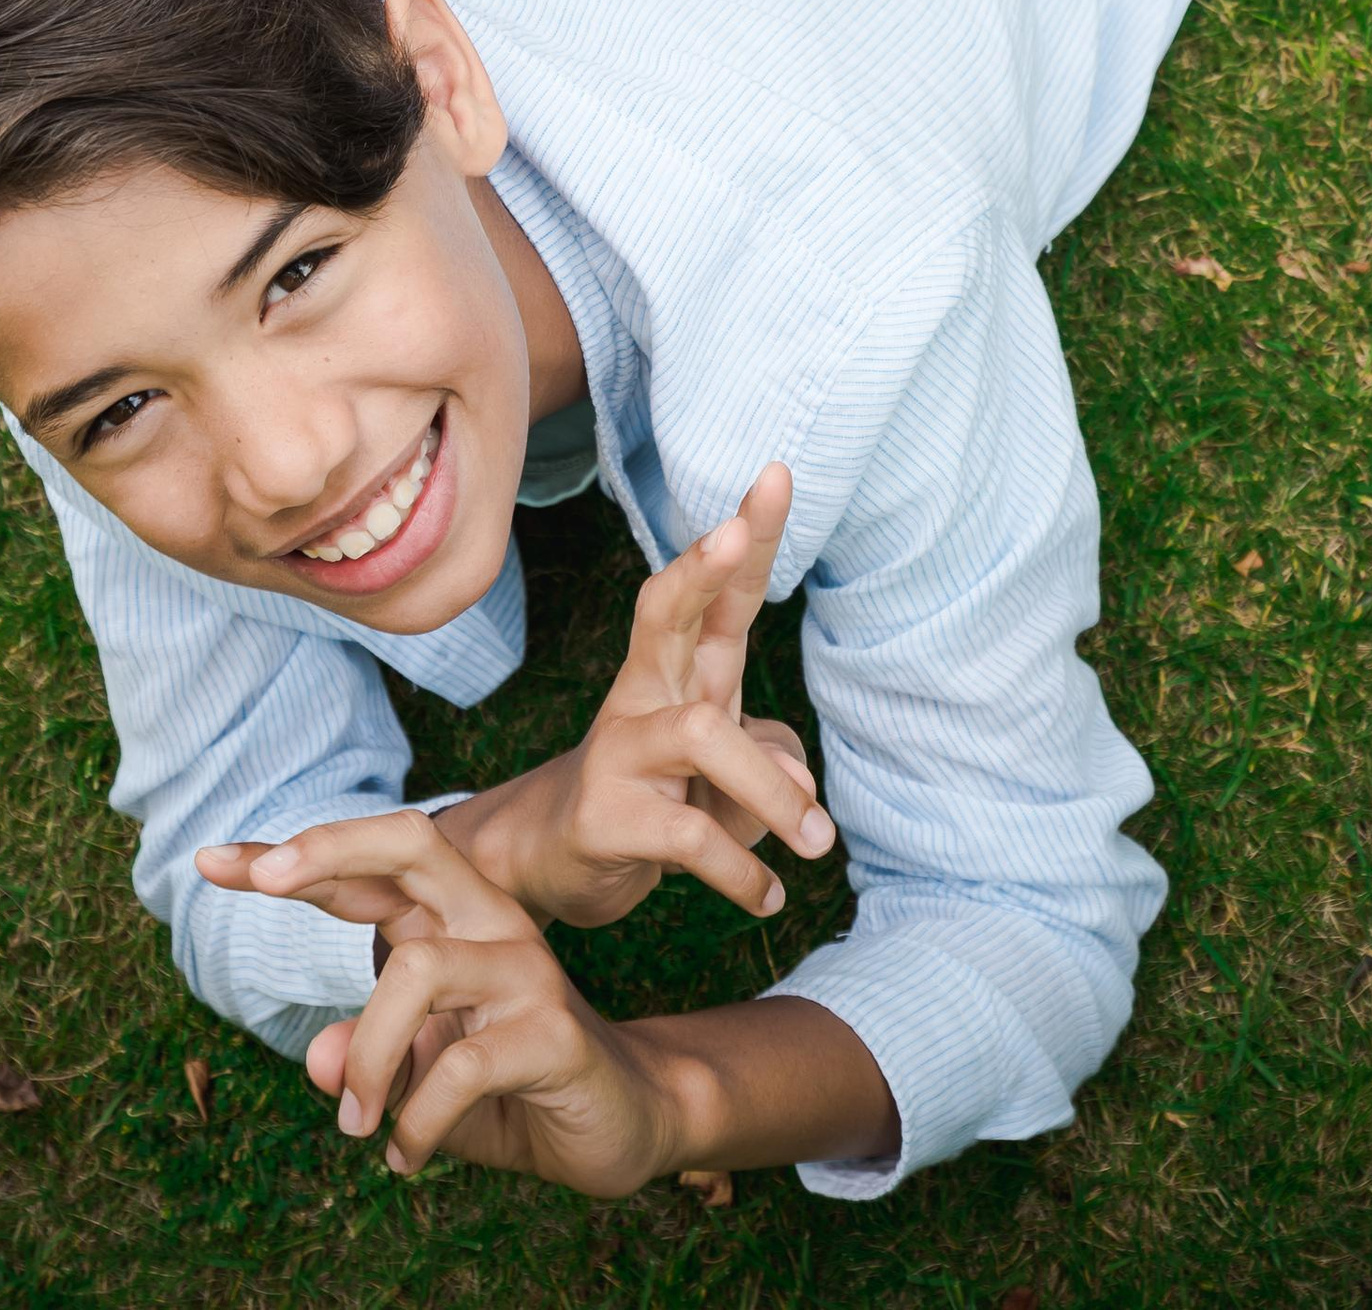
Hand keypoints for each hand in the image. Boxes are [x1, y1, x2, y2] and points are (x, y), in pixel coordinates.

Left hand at [202, 811, 686, 1192]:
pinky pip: (459, 1063)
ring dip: (367, 1057)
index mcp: (453, 919)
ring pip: (416, 970)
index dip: (289, 857)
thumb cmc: (508, 1090)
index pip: (369, 865)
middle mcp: (490, 922)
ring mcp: (525, 970)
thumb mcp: (417, 1078)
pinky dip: (417, 1119)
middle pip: (412, 842)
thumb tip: (311, 1059)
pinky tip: (407, 1156)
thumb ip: (364, 1060)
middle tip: (264, 880)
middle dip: (329, 849)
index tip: (208, 862)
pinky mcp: (552, 1031)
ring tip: (358, 1125)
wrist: (622, 1125)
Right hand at [451, 465, 830, 928]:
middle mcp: (645, 694)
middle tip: (731, 534)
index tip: (776, 475)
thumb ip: (771, 763)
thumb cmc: (659, 797)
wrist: (555, 862)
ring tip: (816, 843)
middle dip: (701, 568)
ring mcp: (617, 750)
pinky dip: (740, 870)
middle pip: (664, 611)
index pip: (719, 595)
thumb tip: (800, 786)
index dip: (748, 538)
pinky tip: (767, 897)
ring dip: (772, 793)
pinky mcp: (604, 815)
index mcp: (681, 672)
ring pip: (701, 734)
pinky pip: (689, 832)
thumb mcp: (730, 777)